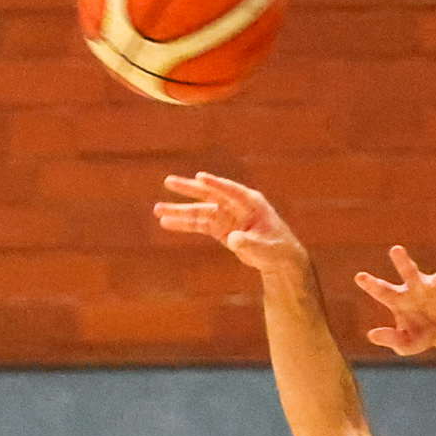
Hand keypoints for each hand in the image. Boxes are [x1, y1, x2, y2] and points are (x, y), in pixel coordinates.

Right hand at [153, 172, 303, 273]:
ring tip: (157, 209)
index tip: (200, 177)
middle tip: (168, 181)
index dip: (216, 185)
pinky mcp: (220, 227)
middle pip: (209, 195)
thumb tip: (234, 238)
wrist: (278, 257)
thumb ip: (249, 243)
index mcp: (252, 203)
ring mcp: (227, 216)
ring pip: (199, 211)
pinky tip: (166, 222)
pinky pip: (199, 224)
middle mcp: (236, 206)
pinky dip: (184, 224)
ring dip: (179, 211)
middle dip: (188, 189)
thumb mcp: (265, 249)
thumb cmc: (276, 250)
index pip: (230, 191)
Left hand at [354, 244, 435, 355]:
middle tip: (395, 249)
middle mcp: (417, 287)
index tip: (359, 277)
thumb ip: (391, 340)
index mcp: (400, 299)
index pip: (382, 290)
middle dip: (402, 260)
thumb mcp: (407, 343)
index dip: (371, 284)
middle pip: (408, 271)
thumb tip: (371, 335)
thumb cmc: (422, 335)